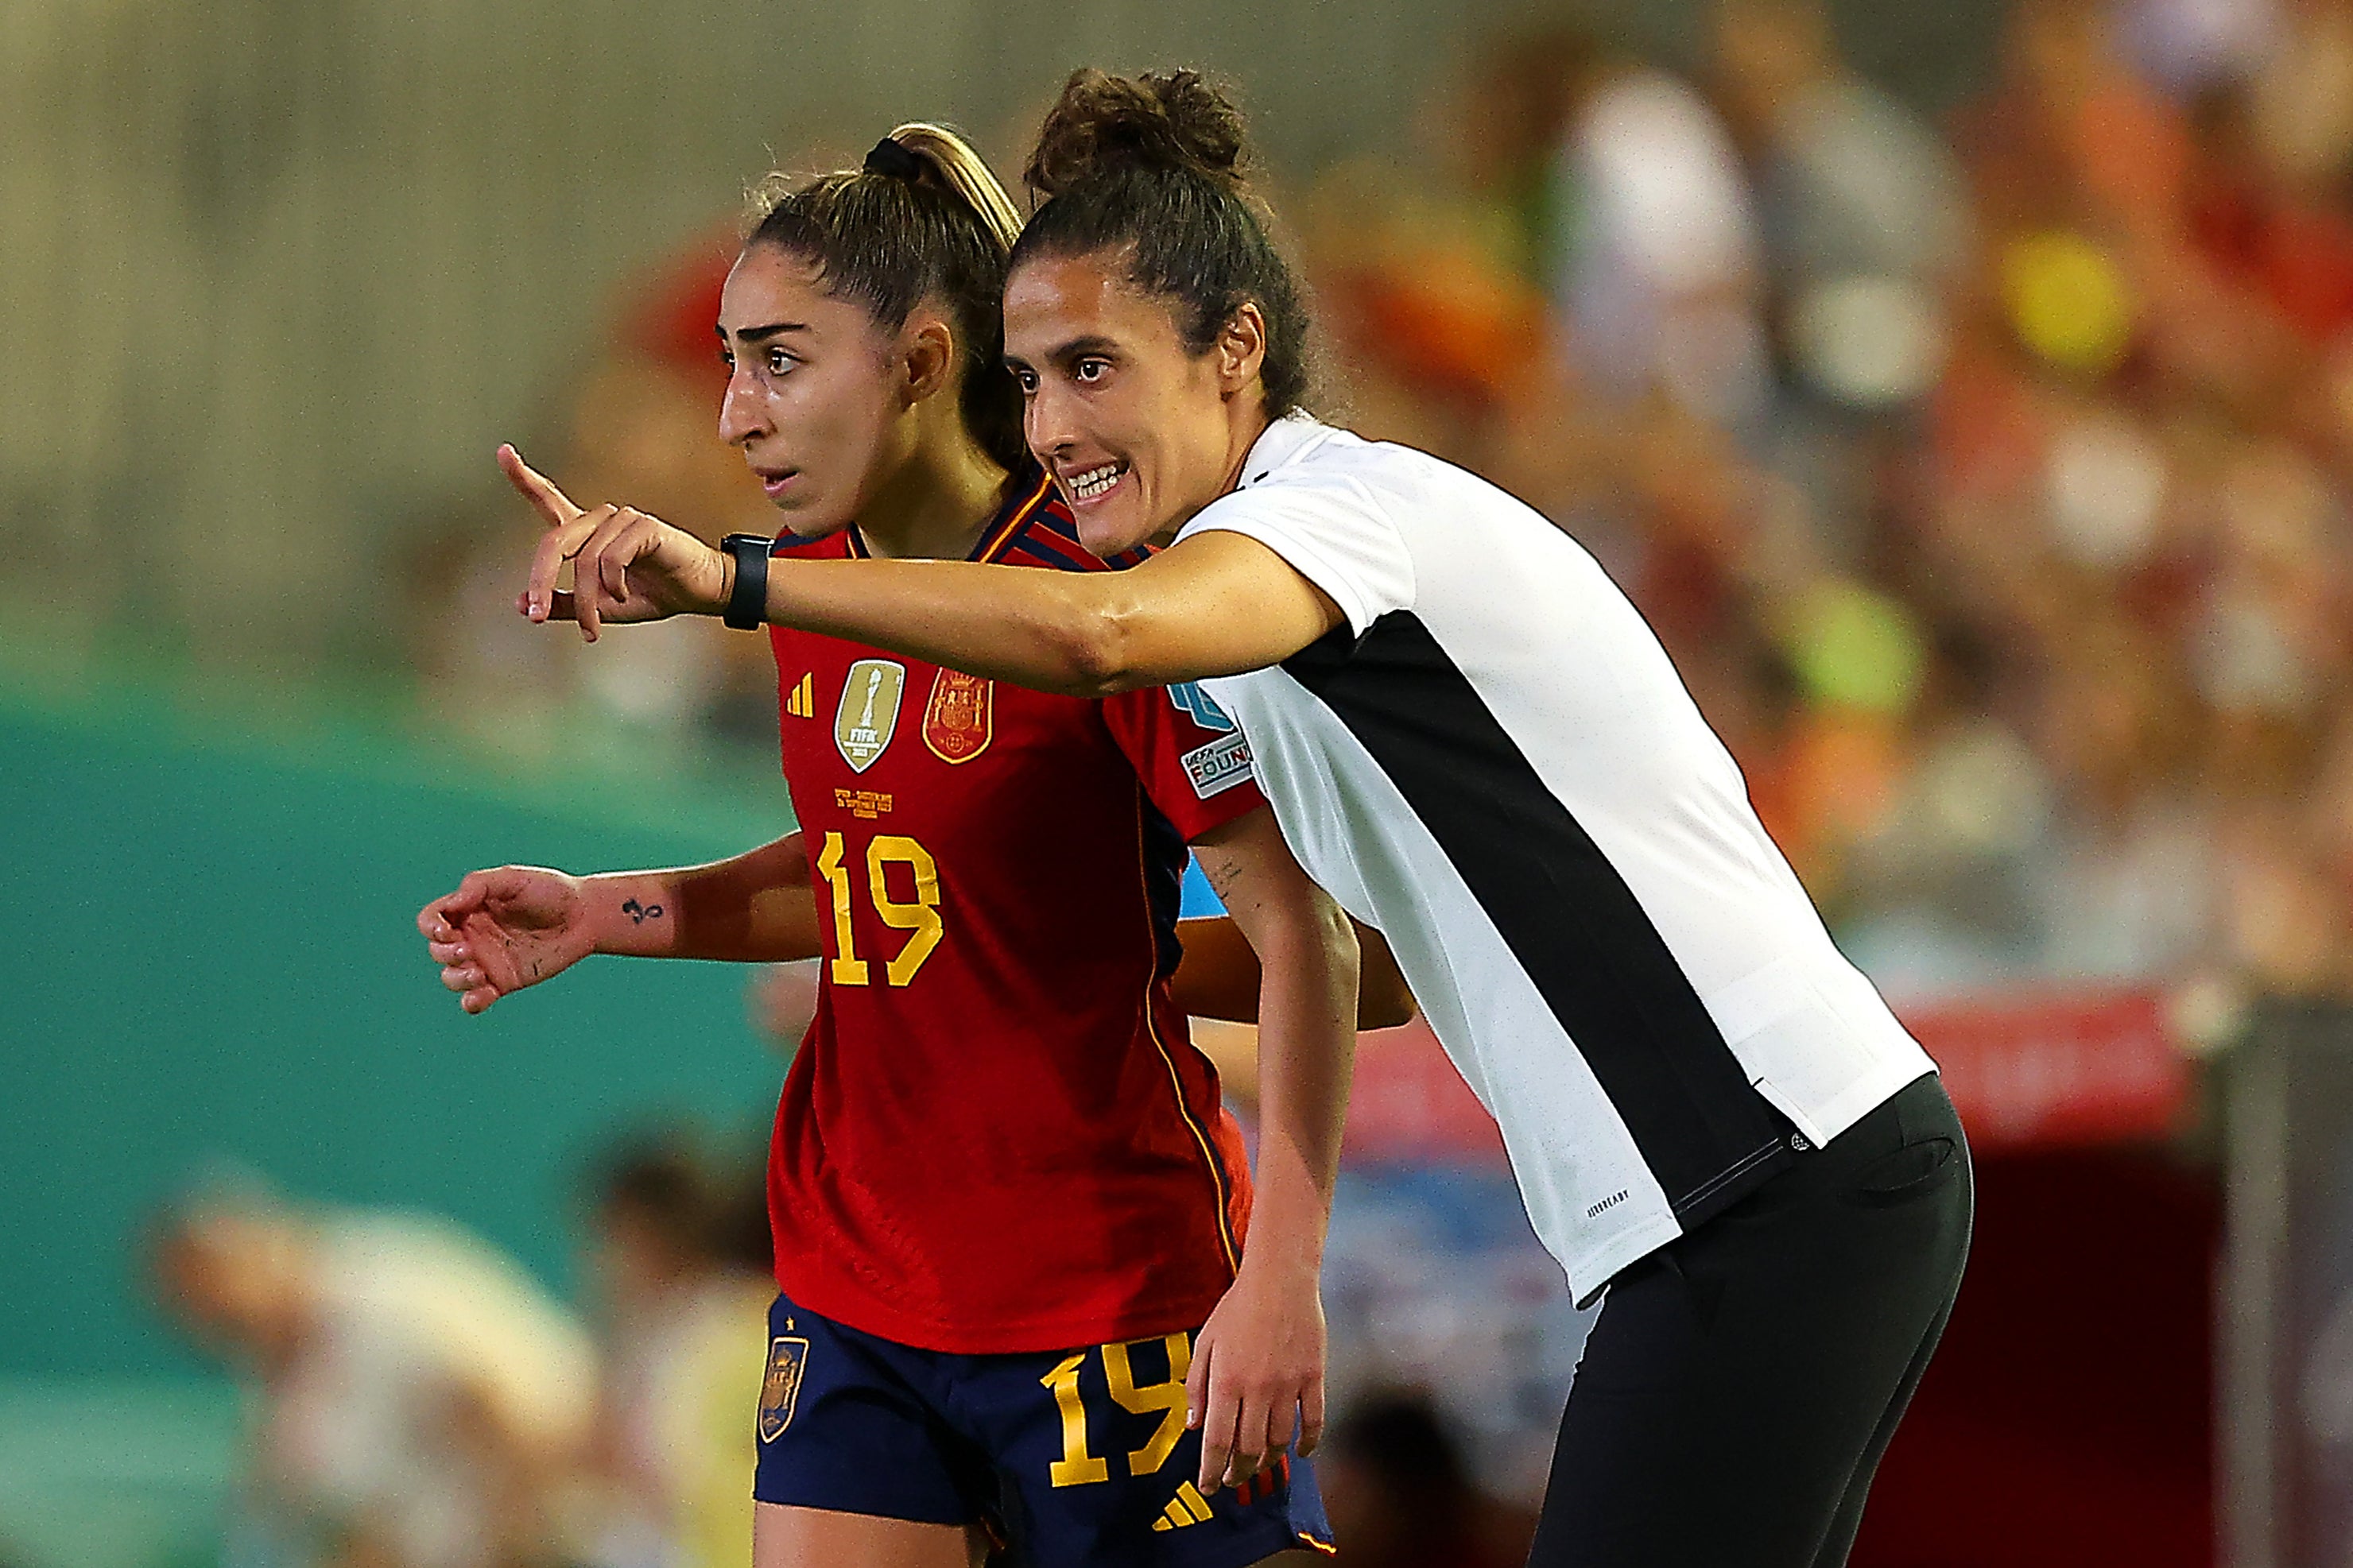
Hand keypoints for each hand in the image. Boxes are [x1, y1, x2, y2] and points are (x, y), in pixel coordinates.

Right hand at [418, 866, 594, 1013]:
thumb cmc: (551, 892)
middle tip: (468, 950)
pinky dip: (472, 1002)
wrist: (585, 917)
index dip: (430, 927)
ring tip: (479, 974)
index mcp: (470, 910)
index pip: (432, 920)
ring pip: (452, 977)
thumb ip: (479, 886)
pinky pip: (477, 999)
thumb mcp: (514, 880)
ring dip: (456, 979)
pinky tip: (483, 995)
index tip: (446, 931)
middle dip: (444, 953)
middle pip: (437, 951)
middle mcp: (473, 936)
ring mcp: (487, 961)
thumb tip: (451, 904)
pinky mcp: (503, 982)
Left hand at [499, 444, 729, 639]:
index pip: (549, 499)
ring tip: (593, 628)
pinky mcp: (644, 527)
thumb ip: (565, 604)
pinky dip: (612, 586)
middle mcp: (600, 520)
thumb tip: (520, 605)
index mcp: (587, 533)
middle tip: (536, 617)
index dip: (522, 476)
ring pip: (583, 562)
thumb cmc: (653, 594)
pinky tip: (624, 595)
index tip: (502, 451)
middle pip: (553, 542)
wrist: (699, 594)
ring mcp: (622, 520)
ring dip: (585, 601)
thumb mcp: (601, 607)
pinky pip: (610, 559)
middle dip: (539, 581)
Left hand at [1185, 1257, 1326, 1492]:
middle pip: (1248, 1448)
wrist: (1280, 1279)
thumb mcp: (1205, 1343)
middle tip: (1231, 1480)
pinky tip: (1301, 1454)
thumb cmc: (1237, 1308)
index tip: (1208, 1487)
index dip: (1211, 1471)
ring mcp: (1288, 1385)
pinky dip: (1308, 1443)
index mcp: (1225, 1381)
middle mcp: (1257, 1389)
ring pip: (1279, 1440)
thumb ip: (1196, 1386)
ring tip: (1257, 1467)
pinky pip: (1313, 1421)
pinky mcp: (1314, 1378)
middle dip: (1237, 1472)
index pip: (1217, 1442)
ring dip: (1267, 1461)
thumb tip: (1193, 1425)